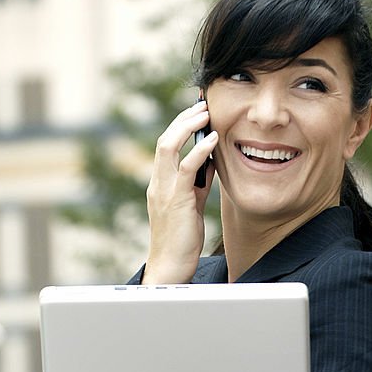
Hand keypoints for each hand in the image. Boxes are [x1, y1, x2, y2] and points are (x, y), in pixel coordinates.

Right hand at [144, 99, 217, 283]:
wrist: (171, 266)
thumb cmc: (182, 240)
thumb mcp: (192, 205)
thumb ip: (198, 184)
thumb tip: (210, 163)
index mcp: (160, 183)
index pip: (167, 146)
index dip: (181, 126)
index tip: (198, 112)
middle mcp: (158, 183)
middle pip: (165, 139)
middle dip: (184, 119)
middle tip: (203, 105)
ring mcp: (163, 190)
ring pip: (168, 146)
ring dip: (188, 126)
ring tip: (206, 112)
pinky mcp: (175, 200)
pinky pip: (186, 168)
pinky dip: (200, 150)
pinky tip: (214, 139)